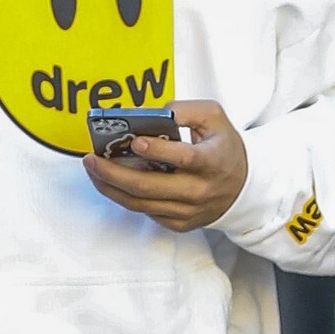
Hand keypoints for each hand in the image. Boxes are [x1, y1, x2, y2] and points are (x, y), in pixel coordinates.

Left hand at [83, 101, 248, 232]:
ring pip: (140, 204)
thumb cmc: (224, 148)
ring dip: (110, 187)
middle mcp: (199, 191)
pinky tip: (112, 182)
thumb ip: (185, 110)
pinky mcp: (180, 223)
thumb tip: (153, 114)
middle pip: (149, 187)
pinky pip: (146, 212)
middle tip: (91, 159)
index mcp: (212, 162)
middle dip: (113, 173)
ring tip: (93, 170)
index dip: (157, 150)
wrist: (243, 187)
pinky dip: (125, 197)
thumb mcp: (214, 118)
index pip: (183, 158)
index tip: (135, 140)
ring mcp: (188, 211)